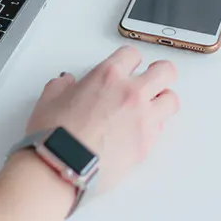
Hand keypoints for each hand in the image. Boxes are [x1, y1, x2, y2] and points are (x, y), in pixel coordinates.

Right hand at [0, 47, 178, 220]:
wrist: (63, 166)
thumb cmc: (56, 136)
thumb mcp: (49, 100)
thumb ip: (62, 86)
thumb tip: (66, 84)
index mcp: (107, 76)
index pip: (133, 54)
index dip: (130, 59)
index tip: (127, 65)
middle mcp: (130, 94)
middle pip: (165, 71)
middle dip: (160, 73)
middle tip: (153, 77)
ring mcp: (143, 119)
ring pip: (171, 100)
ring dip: (162, 100)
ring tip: (150, 106)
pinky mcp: (146, 144)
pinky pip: (161, 128)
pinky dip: (153, 126)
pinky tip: (140, 129)